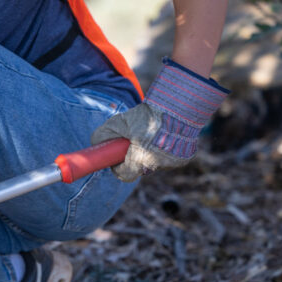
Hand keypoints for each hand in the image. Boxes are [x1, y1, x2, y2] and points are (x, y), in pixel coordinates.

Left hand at [91, 58, 227, 181]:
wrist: (179, 106)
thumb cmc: (147, 115)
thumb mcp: (119, 122)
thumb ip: (103, 134)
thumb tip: (95, 143)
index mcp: (140, 160)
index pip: (124, 175)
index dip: (118, 167)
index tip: (116, 157)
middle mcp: (157, 165)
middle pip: (140, 168)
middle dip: (134, 157)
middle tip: (134, 141)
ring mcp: (173, 163)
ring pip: (155, 163)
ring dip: (151, 153)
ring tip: (151, 133)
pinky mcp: (185, 158)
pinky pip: (169, 158)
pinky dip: (165, 150)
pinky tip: (165, 135)